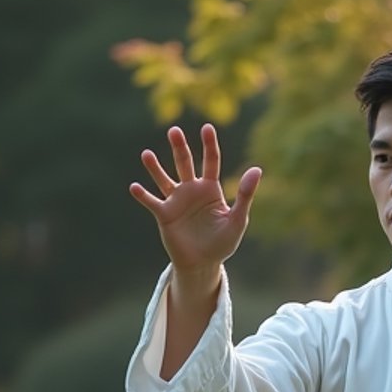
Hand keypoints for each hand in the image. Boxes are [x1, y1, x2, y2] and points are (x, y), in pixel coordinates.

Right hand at [129, 124, 261, 274]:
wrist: (204, 263)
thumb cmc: (222, 242)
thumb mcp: (237, 219)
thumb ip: (245, 195)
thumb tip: (257, 169)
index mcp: (211, 188)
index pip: (211, 161)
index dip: (209, 145)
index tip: (207, 128)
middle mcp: (192, 190)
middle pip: (184, 163)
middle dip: (180, 147)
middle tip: (174, 131)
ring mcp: (176, 201)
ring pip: (164, 179)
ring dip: (155, 168)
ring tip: (147, 155)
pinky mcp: (164, 215)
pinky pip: (153, 202)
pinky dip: (143, 196)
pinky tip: (135, 187)